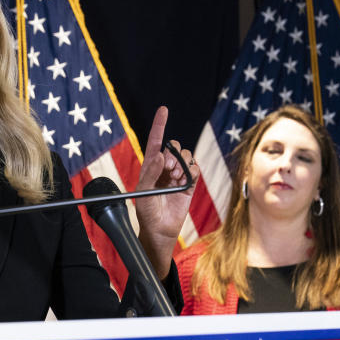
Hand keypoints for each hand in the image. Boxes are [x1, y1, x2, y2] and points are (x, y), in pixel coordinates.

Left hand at [134, 106, 199, 278]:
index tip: (163, 110)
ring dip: (183, 163)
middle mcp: (165, 168)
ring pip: (186, 157)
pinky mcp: (189, 185)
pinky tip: (186, 180)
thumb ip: (151, 174)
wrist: (160, 229)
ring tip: (176, 178)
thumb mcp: (144, 192)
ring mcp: (178, 175)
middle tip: (169, 169)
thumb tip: (160, 156)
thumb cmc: (147, 212)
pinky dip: (192, 171)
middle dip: (173, 153)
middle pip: (173, 147)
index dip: (159, 125)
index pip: (155, 140)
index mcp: (151, 166)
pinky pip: (195, 169)